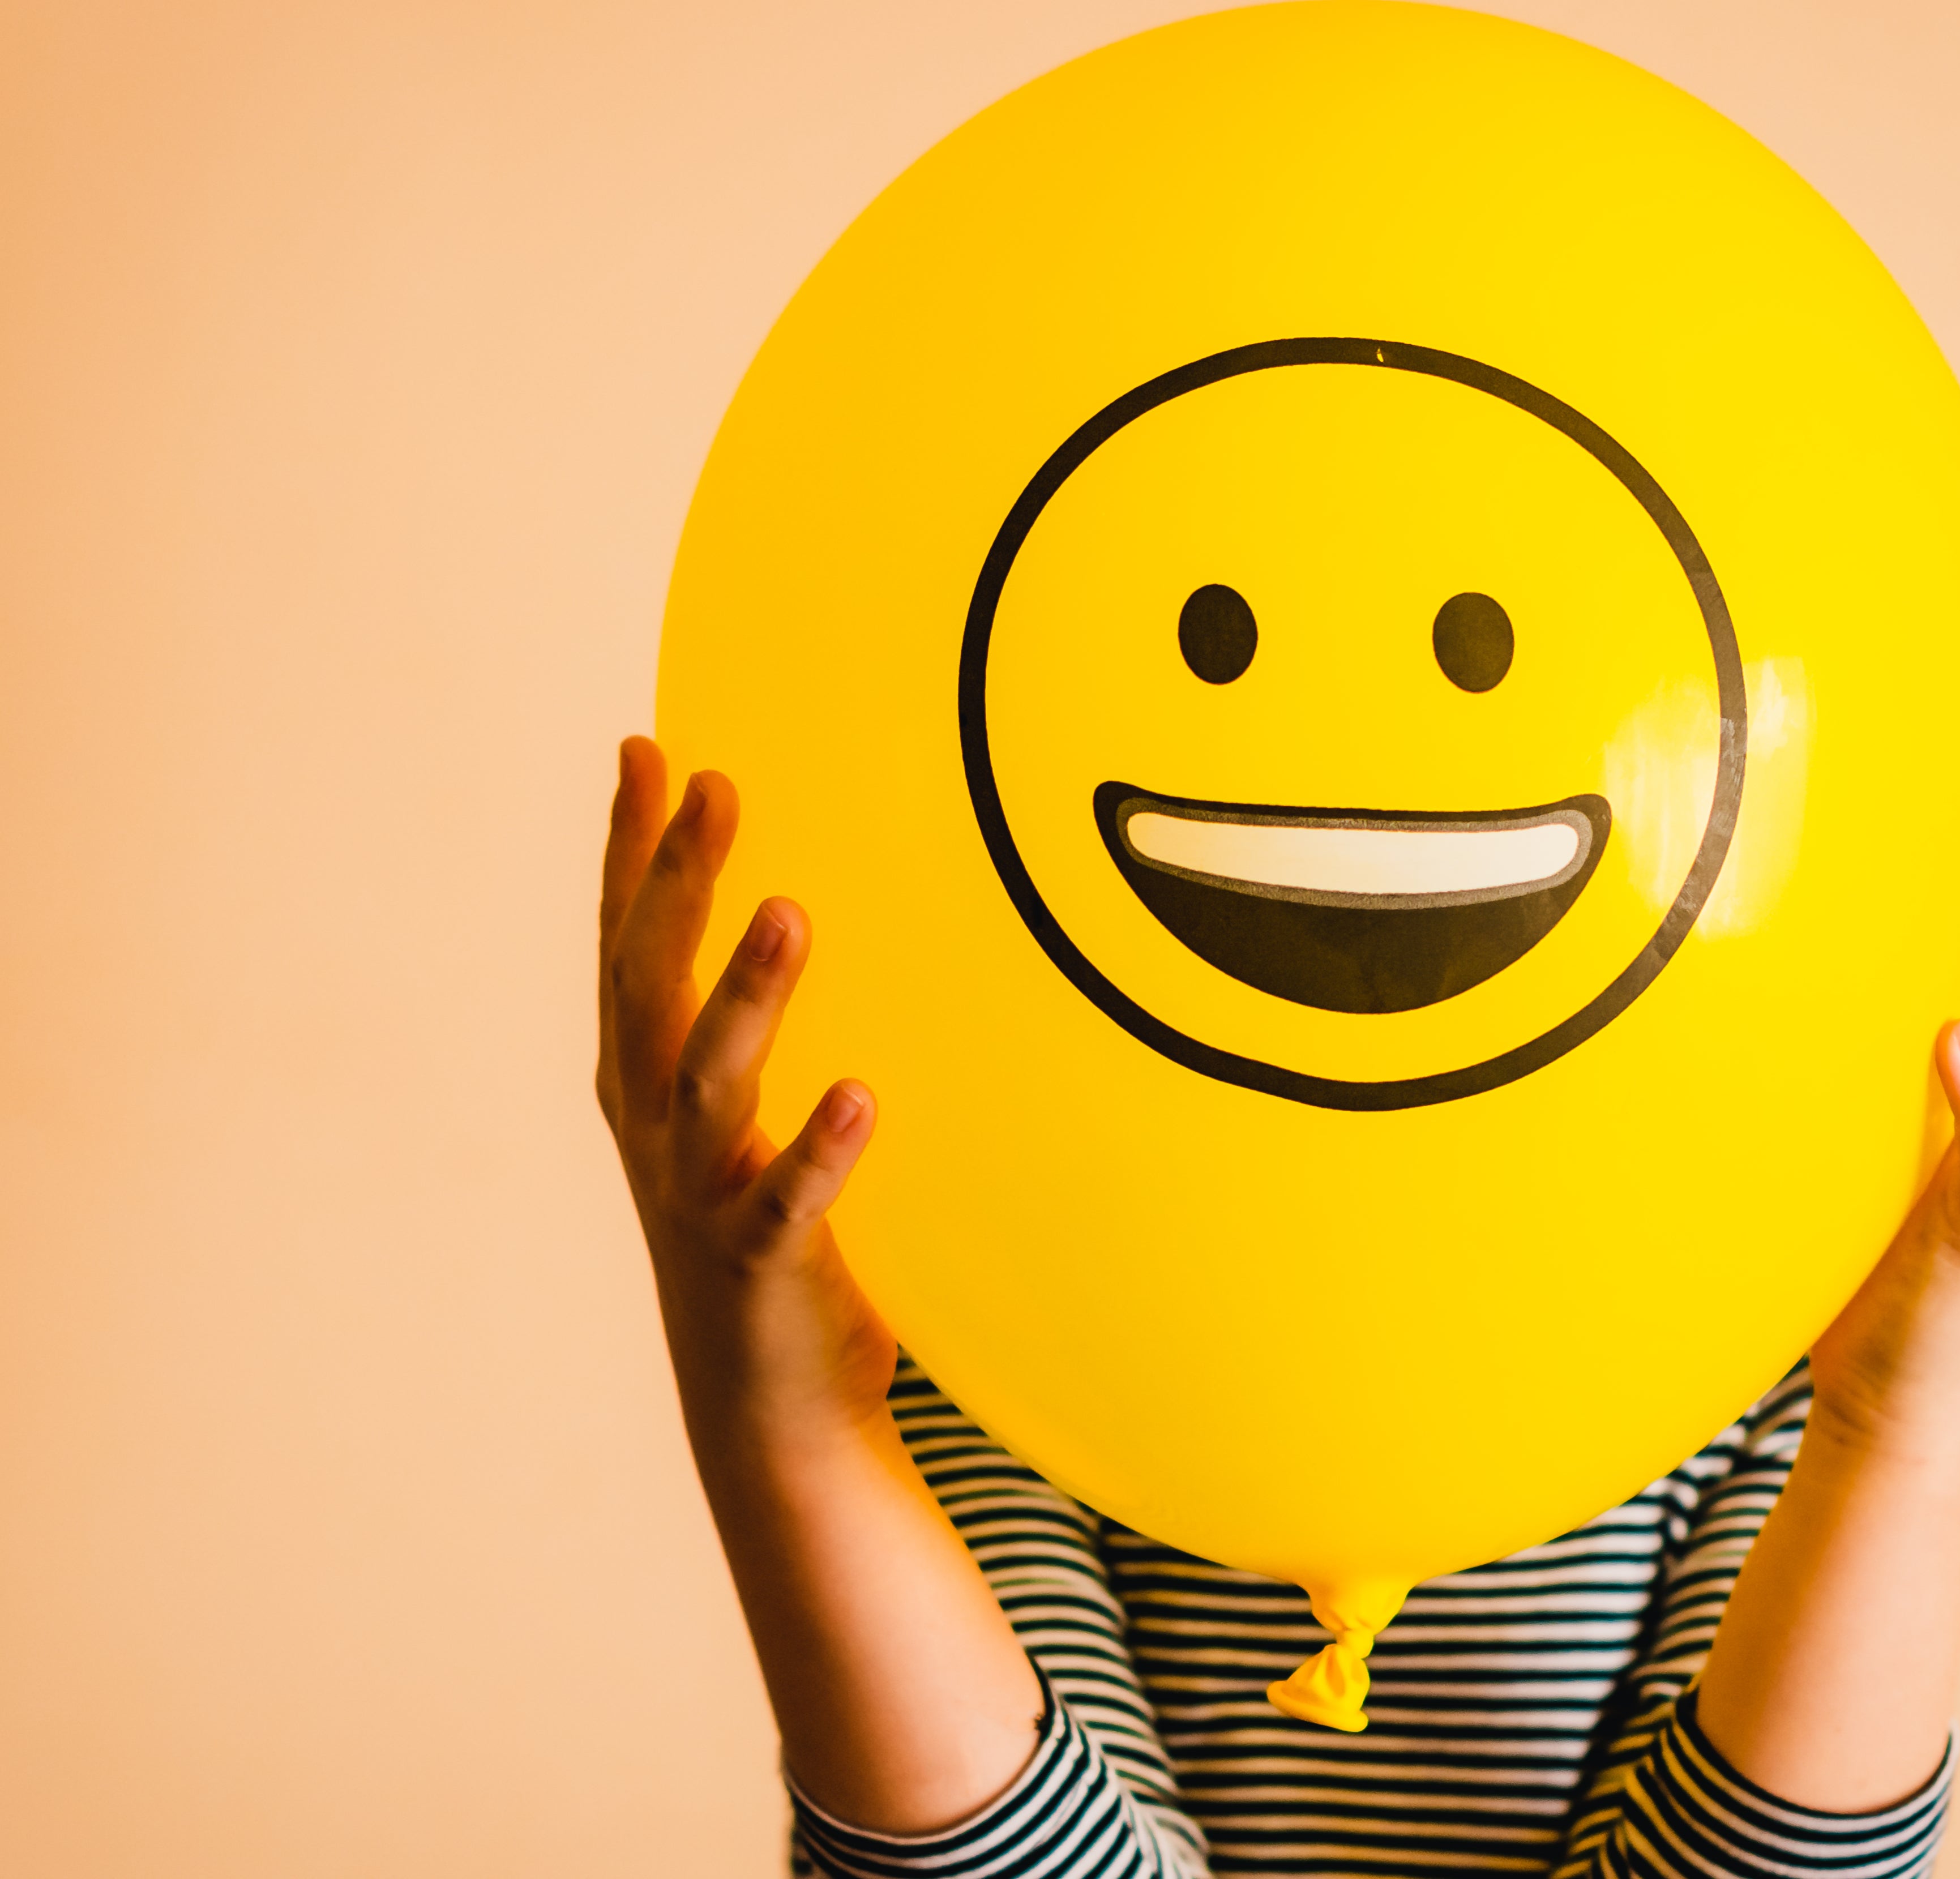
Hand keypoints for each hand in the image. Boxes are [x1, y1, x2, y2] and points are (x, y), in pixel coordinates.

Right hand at [595, 737, 1042, 1828]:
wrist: (770, 1421)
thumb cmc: (771, 1246)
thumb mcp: (744, 1127)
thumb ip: (754, 1034)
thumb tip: (810, 915)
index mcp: (648, 1089)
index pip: (629, 946)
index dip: (631, 850)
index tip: (644, 746)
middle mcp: (657, 1134)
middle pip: (649, 985)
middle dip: (673, 882)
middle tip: (710, 782)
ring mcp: (701, 1201)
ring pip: (710, 1082)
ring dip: (746, 997)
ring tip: (790, 911)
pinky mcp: (761, 1269)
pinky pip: (788, 1202)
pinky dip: (821, 1151)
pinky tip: (862, 1096)